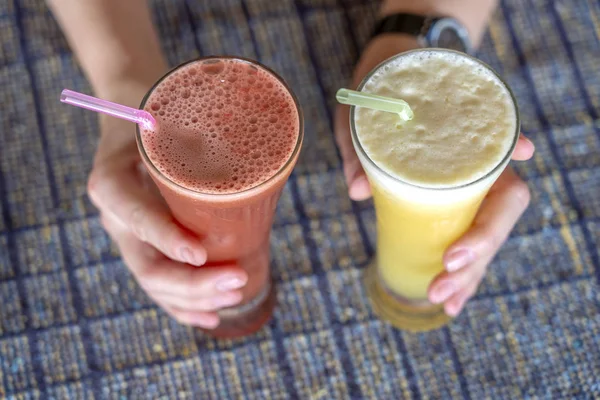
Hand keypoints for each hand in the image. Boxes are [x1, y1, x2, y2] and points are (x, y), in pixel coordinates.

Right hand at [87, 89, 246, 328]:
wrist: (136, 120)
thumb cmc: (160, 114)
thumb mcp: (170, 114)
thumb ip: (195, 135)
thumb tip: (261, 158)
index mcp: (112, 182)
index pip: (136, 218)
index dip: (167, 239)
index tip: (201, 255)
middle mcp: (114, 217)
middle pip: (147, 266)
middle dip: (192, 283)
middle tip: (237, 281)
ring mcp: (128, 238)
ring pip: (155, 284)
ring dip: (195, 299)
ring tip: (235, 296)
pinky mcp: (144, 248)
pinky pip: (160, 287)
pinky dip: (184, 306)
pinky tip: (212, 317)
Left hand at [335, 37, 534, 315]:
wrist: (396, 70)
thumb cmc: (385, 88)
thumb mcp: (365, 110)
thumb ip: (359, 145)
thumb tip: (355, 192)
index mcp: (474, 139)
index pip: (502, 182)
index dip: (489, 220)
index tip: (457, 252)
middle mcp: (482, 164)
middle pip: (499, 218)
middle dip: (475, 258)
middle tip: (441, 284)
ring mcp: (472, 183)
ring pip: (487, 233)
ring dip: (471, 274)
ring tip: (445, 303)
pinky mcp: (454, 199)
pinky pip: (467, 235)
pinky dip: (462, 270)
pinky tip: (449, 300)